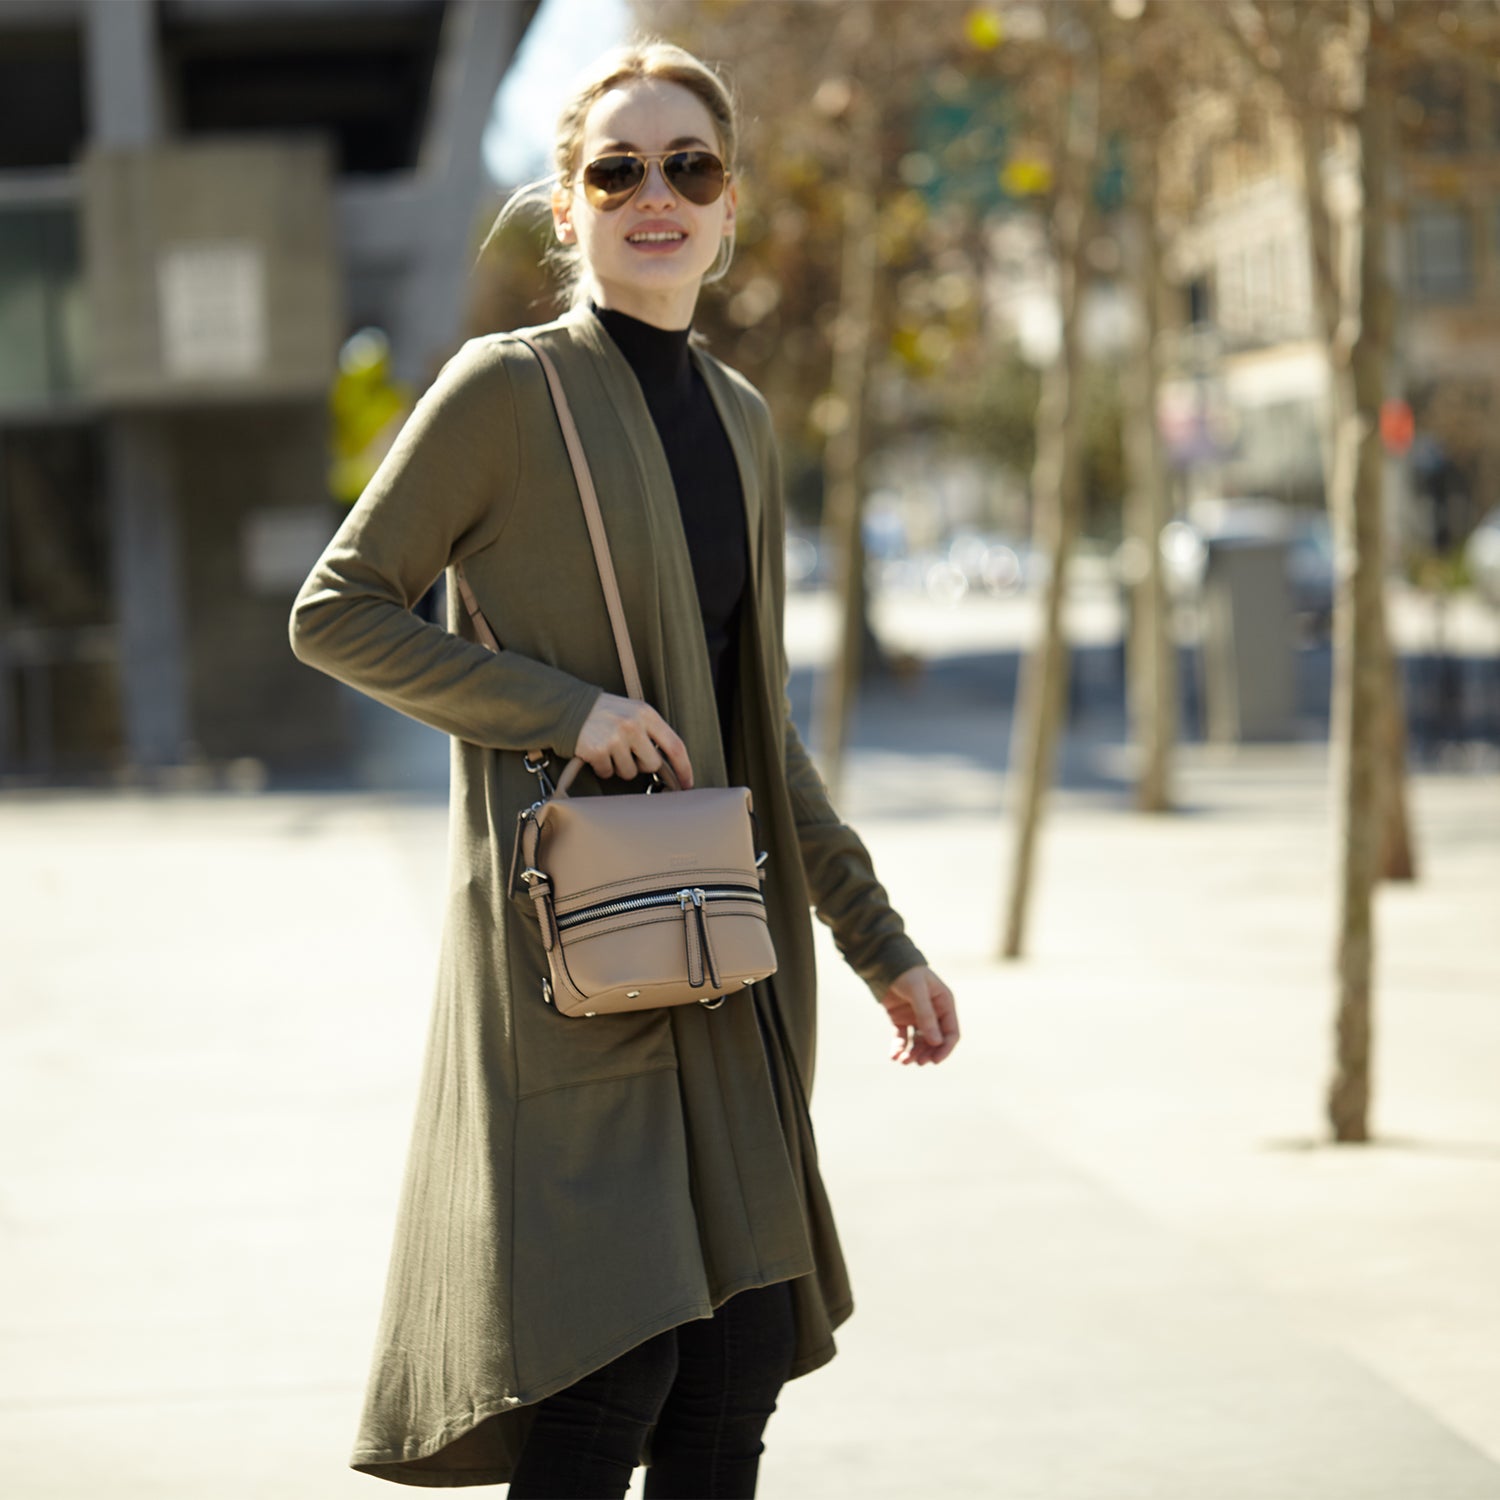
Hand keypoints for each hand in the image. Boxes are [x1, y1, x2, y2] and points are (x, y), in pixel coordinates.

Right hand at [575, 693, 694, 787]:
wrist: (570, 707)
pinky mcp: (599, 750)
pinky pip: (607, 773)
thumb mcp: (633, 712)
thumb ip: (650, 732)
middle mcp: (633, 725)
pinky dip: (602, 767)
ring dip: (619, 766)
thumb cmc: (605, 713)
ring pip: (629, 772)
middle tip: (626, 753)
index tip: (687, 783)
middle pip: (651, 765)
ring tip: (609, 749)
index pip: (675, 745)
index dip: (684, 768)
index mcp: (647, 714)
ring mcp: (616, 738)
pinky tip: (596, 753)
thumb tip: (668, 763)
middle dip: (640, 764)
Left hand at [880, 965, 958, 1065]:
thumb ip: (926, 1016)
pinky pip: (902, 1038)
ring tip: (902, 1060)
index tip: (935, 1060)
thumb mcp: (917, 992)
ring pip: (918, 1042)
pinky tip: (894, 1056)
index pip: (951, 1032)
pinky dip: (899, 1048)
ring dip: (913, 1053)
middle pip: (935, 1041)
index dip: (945, 1048)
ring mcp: (916, 1017)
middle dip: (927, 1053)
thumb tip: (937, 1043)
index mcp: (944, 1004)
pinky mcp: (900, 1019)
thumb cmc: (906, 973)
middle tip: (918, 1062)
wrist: (883, 962)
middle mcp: (933, 1013)